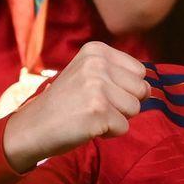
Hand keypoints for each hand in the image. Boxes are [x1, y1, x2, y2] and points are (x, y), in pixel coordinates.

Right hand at [2, 41, 148, 171]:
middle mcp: (96, 64)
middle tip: (94, 106)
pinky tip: (87, 126)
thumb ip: (119, 75)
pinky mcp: (98, 111)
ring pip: (135, 109)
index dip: (125, 88)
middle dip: (124, 104)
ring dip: (117, 119)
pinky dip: (109, 133)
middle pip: (141, 90)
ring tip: (90, 115)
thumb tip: (151, 89)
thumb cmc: (67, 104)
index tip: (99, 92)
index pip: (140, 72)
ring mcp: (97, 87)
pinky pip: (124, 127)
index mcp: (96, 50)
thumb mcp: (89, 75)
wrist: (32, 127)